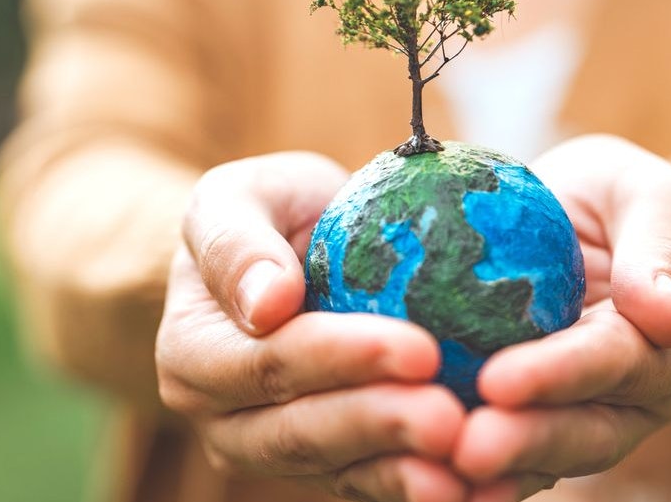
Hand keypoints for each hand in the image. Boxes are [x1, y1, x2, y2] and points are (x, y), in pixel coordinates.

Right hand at [156, 153, 469, 501]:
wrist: (295, 254)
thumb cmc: (269, 213)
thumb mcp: (238, 197)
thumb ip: (235, 241)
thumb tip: (267, 304)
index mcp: (193, 356)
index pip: (270, 363)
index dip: (342, 359)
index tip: (420, 347)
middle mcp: (225, 422)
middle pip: (304, 433)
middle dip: (381, 426)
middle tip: (450, 418)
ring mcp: (278, 455)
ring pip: (342, 472)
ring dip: (406, 473)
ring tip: (467, 460)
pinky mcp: (331, 471)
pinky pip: (374, 487)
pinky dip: (422, 487)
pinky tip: (476, 484)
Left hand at [451, 135, 670, 501]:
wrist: (579, 219)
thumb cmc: (617, 198)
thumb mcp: (650, 195)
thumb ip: (663, 246)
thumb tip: (670, 319)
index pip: (613, 363)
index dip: (558, 375)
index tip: (498, 381)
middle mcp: (632, 402)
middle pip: (582, 433)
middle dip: (524, 443)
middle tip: (466, 450)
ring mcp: (582, 423)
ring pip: (543, 459)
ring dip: (494, 469)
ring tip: (438, 471)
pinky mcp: (531, 428)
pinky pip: (504, 462)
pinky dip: (464, 474)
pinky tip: (419, 476)